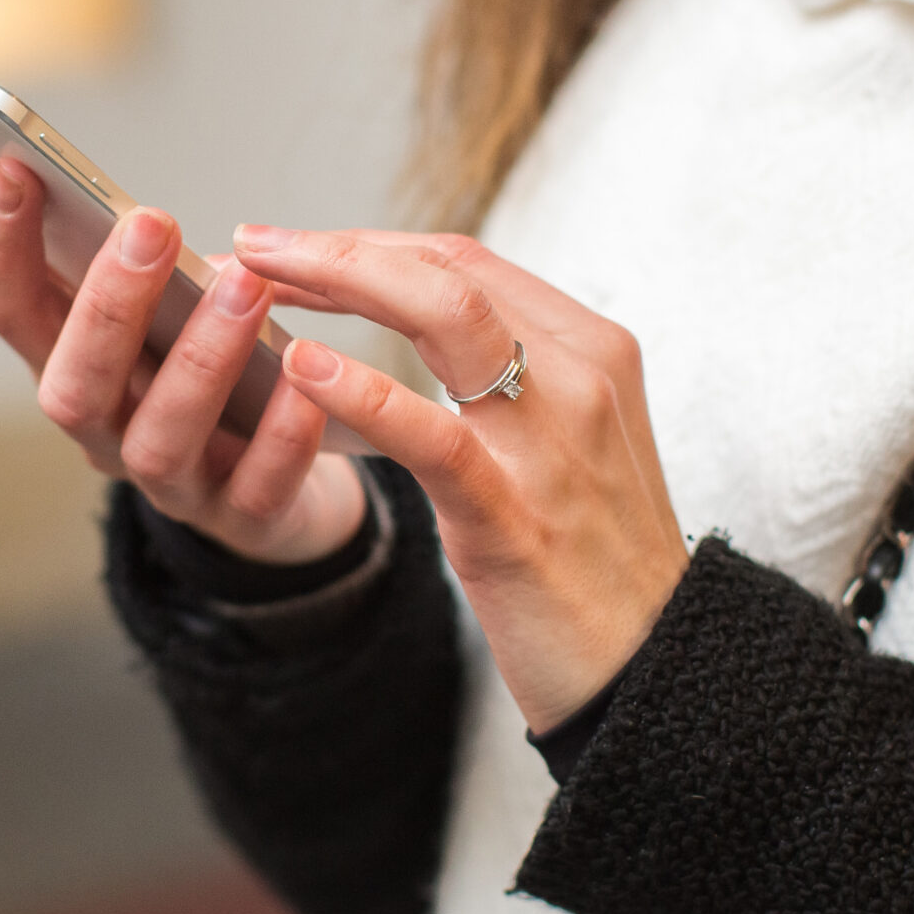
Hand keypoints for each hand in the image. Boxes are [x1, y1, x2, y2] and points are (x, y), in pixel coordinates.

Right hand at [0, 162, 363, 565]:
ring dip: (200, 359)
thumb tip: (3, 180)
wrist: (276, 490)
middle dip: (109, 303)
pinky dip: (281, 435)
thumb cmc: (203, 381)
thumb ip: (88, 262)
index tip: (16, 169)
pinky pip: (259, 485)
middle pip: (75, 385)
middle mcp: (105, 435)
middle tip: (152, 224)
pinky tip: (306, 379)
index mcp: (73, 372)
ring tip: (246, 287)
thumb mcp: (140, 318)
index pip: (10, 315)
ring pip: (162, 438)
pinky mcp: (245, 520)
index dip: (2, 249)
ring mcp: (172, 485)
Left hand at [229, 226, 688, 731]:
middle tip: (255, 242)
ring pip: (447, 317)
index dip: (371, 246)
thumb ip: (508, 379)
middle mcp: (580, 376)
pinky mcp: (518, 514)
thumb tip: (413, 330)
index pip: (466, 265)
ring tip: (260, 278)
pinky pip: (434, 432)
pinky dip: (363, 389)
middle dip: (342, 246)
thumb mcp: (566, 443)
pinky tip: (302, 365)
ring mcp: (554, 442)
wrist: (659, 671)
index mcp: (592, 351)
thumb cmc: (597, 561)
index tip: (295, 249)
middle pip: (449, 271)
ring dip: (341, 281)